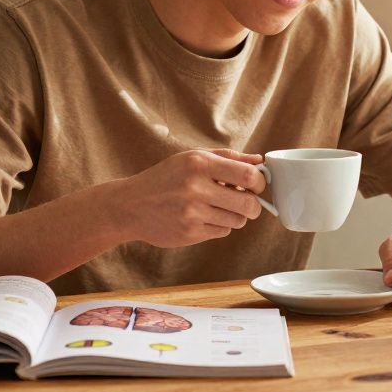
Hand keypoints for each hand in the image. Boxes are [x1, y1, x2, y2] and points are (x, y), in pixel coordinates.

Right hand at [109, 149, 265, 247]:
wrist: (131, 205)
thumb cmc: (166, 177)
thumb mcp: (192, 157)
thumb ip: (228, 157)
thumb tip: (259, 160)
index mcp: (199, 163)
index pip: (247, 175)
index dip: (260, 182)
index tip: (257, 185)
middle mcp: (195, 188)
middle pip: (248, 203)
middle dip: (254, 205)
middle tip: (248, 202)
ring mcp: (192, 213)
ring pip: (237, 221)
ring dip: (236, 216)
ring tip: (220, 207)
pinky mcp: (189, 234)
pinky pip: (222, 232)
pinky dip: (220, 226)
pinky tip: (204, 217)